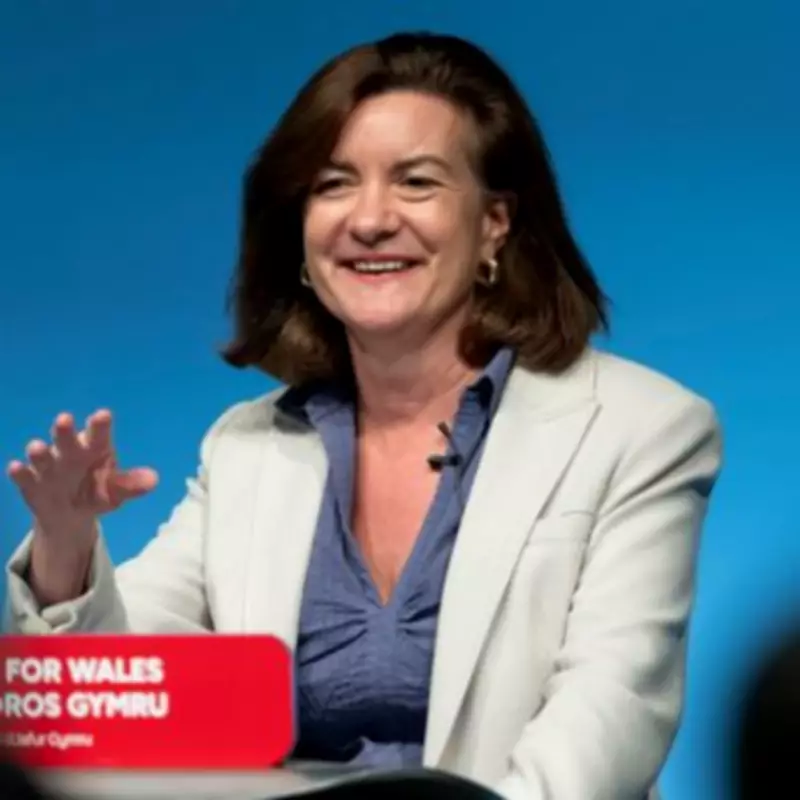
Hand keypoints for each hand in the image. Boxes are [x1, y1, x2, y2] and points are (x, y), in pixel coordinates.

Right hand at [6, 409, 157, 602]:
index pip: (99, 434)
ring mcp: (49, 467)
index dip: (100, 426)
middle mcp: (70, 453)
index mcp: (95, 449)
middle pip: (67, 439)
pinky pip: (24, 477)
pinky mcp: (31, 483)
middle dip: (65, 430)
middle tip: (65, 419)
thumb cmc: (97, 491)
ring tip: (37, 447)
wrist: (69, 513)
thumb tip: (154, 481)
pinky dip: (20, 473)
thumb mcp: (115, 491)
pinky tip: (15, 467)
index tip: (103, 415)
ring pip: (42, 456)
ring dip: (39, 452)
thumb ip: (130, 485)